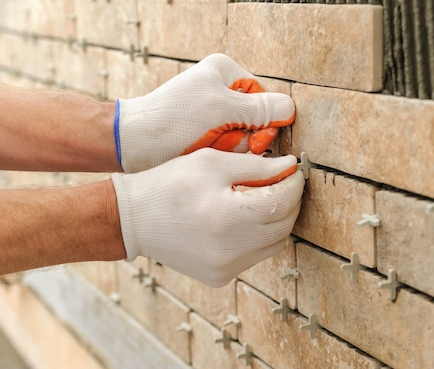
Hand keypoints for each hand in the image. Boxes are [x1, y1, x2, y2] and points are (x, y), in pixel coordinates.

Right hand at [111, 148, 303, 286]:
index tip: (294, 170)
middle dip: (290, 200)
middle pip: (284, 225)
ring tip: (266, 198)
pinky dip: (259, 237)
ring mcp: (226, 268)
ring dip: (277, 220)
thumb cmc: (170, 183)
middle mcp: (230, 250)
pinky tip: (245, 219)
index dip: (294, 183)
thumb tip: (290, 167)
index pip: (283, 201)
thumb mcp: (212, 162)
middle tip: (284, 182)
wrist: (132, 219)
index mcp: (228, 217)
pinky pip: (255, 256)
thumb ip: (257, 165)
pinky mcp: (220, 278)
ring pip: (274, 243)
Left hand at [114, 53, 294, 172]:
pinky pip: (230, 146)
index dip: (266, 123)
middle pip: (258, 120)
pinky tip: (204, 152)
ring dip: (232, 147)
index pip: (268, 99)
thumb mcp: (221, 109)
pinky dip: (221, 153)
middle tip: (223, 142)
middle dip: (244, 137)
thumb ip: (261, 109)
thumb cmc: (171, 121)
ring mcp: (215, 111)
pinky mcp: (207, 131)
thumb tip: (291, 109)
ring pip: (245, 137)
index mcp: (227, 71)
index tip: (253, 140)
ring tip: (208, 145)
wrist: (133, 145)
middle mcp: (223, 88)